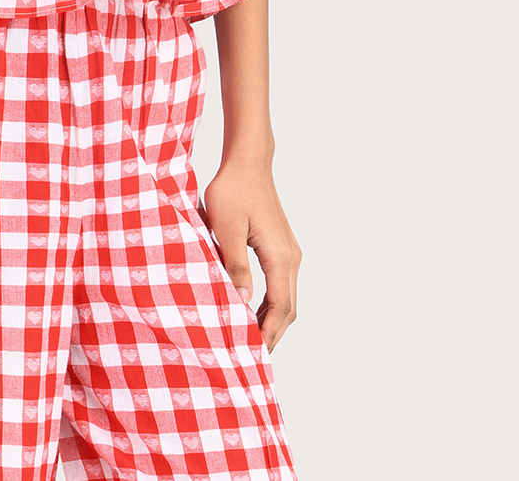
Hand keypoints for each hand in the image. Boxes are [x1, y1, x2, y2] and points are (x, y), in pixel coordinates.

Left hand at [200, 159, 301, 352]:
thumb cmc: (234, 190)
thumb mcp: (226, 229)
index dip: (268, 334)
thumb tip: (240, 302)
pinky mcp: (281, 246)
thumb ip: (235, 266)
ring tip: (250, 340)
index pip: (280, 308)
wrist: (247, 160)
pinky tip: (252, 310)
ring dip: (272, 321)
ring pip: (287, 298)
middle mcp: (291, 257)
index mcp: (280, 257)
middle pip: (289, 309)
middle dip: (272, 334)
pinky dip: (271, 304)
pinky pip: (281, 285)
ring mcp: (289, 251)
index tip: (253, 355)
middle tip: (251, 357)